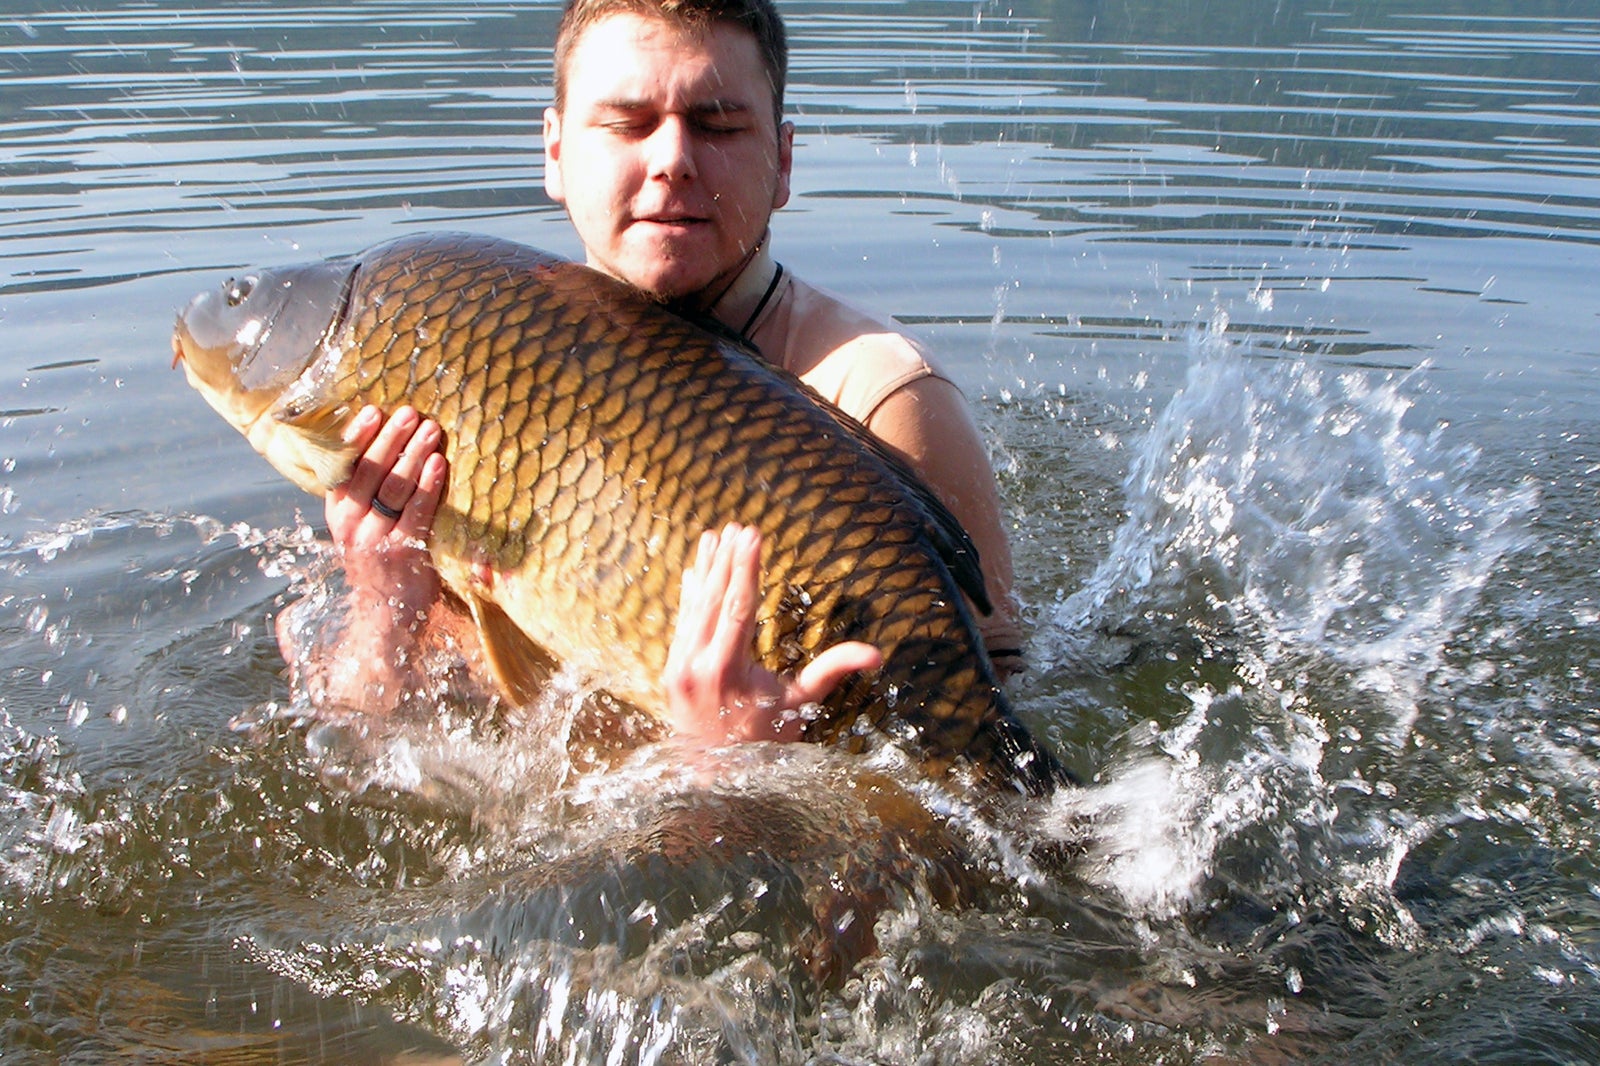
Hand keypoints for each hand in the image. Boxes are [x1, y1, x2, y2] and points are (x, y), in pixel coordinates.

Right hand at [326, 404, 447, 614]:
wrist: (384, 620)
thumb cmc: (380, 568)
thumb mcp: (361, 533)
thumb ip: (365, 501)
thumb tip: (385, 453)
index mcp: (337, 515)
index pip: (343, 467)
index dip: (357, 437)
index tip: (372, 410)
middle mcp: (351, 525)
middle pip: (369, 471)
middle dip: (390, 438)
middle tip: (409, 412)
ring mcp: (375, 538)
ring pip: (393, 487)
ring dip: (413, 454)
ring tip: (429, 429)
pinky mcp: (403, 551)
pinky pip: (417, 510)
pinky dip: (428, 484)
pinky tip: (438, 463)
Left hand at [663, 523, 882, 743]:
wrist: (715, 773)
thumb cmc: (765, 738)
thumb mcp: (798, 704)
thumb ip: (831, 672)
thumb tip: (876, 655)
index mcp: (727, 670)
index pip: (738, 607)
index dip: (746, 567)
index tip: (753, 535)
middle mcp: (696, 665)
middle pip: (714, 600)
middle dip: (727, 561)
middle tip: (738, 527)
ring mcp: (678, 667)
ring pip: (695, 608)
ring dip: (706, 570)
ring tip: (715, 536)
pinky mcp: (670, 670)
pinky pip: (682, 623)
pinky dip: (690, 595)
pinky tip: (695, 569)